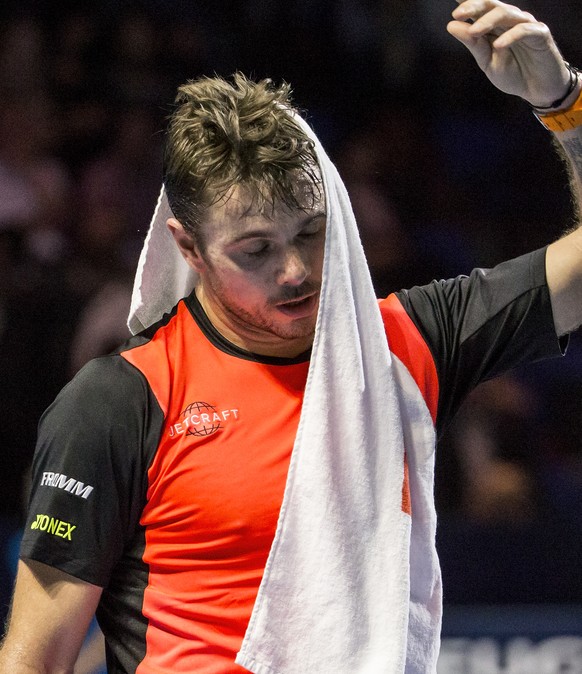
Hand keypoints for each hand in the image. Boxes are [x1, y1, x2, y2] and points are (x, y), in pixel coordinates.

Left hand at [447, 0, 572, 107]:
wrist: (537, 89)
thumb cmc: (513, 73)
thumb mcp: (487, 61)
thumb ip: (472, 43)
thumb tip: (451, 25)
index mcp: (494, 25)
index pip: (480, 8)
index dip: (468, 2)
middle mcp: (510, 20)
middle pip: (491, 5)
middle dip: (474, 6)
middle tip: (458, 14)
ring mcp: (526, 24)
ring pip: (507, 14)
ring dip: (488, 21)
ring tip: (474, 31)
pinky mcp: (540, 34)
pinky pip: (525, 30)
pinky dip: (510, 36)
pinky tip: (498, 45)